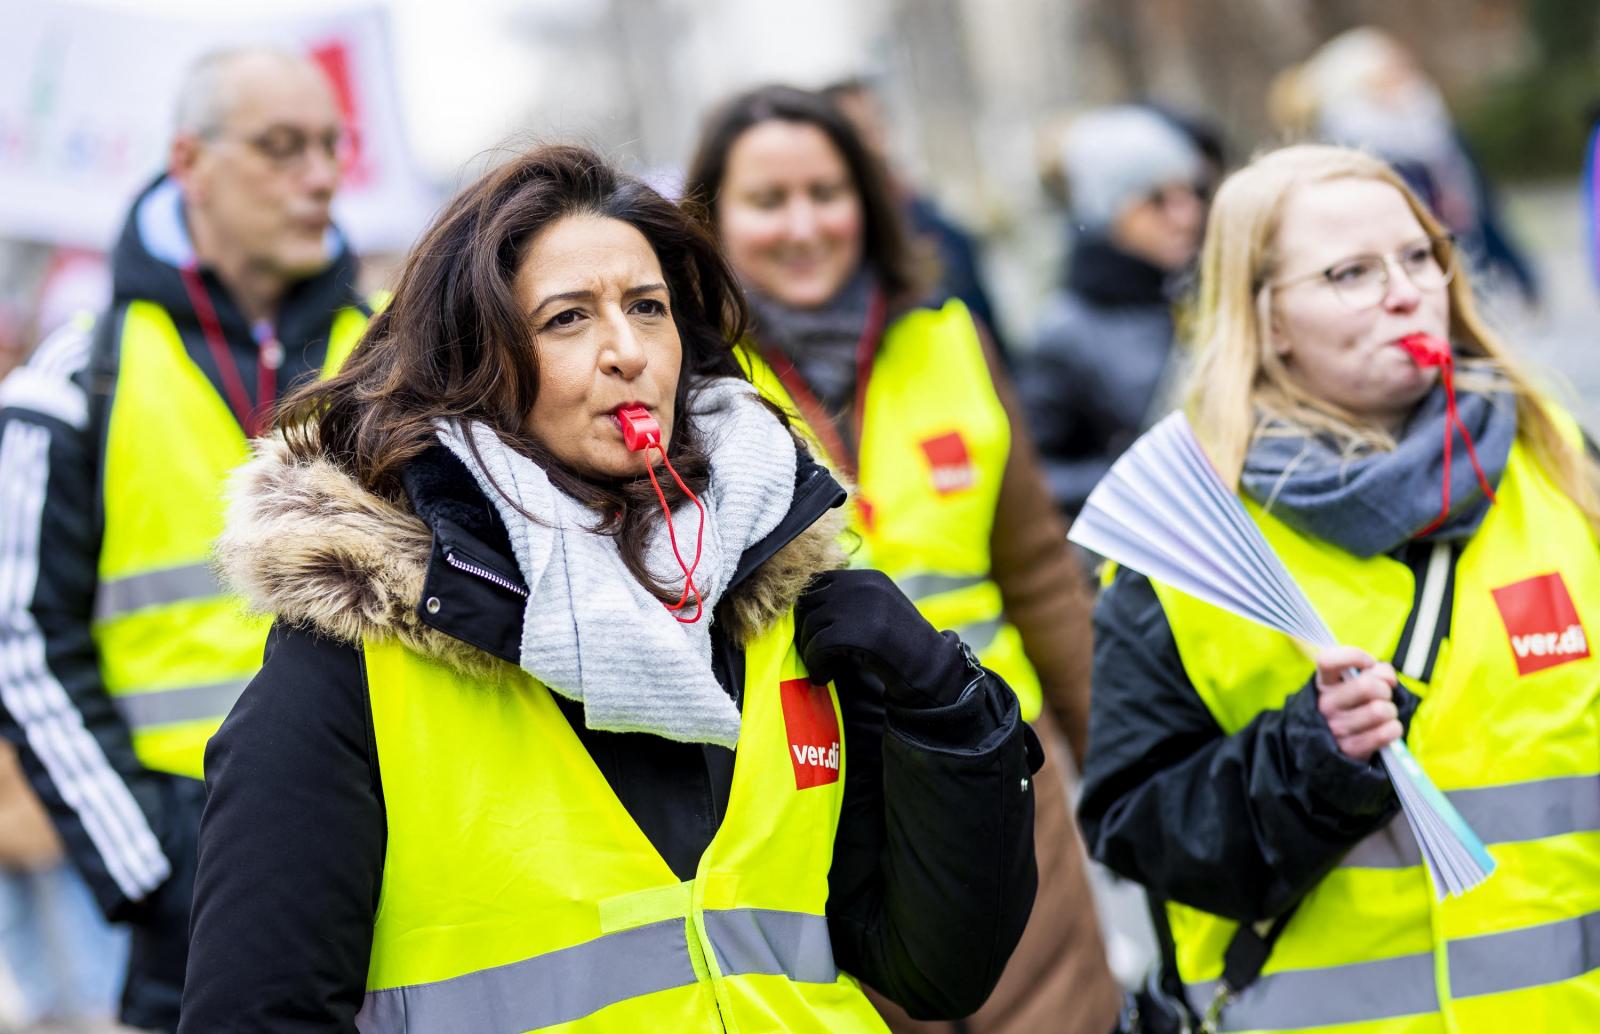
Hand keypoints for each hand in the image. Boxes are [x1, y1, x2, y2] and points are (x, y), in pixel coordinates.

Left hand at [794, 569, 967, 707]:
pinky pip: (816, 647)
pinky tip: (825, 676)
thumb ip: (850, 600)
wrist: (931, 670)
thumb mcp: (879, 610)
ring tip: (823, 667)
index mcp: (869, 576)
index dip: (812, 607)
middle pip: (809, 602)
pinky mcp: (854, 633)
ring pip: (810, 625)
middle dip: (808, 629)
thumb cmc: (902, 646)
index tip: (817, 631)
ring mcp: (859, 607)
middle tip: (816, 653)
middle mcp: (862, 585)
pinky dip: (816, 665)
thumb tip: (801, 604)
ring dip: (811, 650)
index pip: (819, 581)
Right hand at [1314, 646, 1402, 762]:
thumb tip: (1388, 677)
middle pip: (1368, 686)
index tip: (1368, 664)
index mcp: (1324, 683)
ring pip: (1381, 710)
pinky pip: (1386, 732)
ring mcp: (1336, 728)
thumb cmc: (1351, 704)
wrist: (1333, 743)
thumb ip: (1372, 671)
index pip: (1328, 660)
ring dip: (1391, 711)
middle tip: (1382, 695)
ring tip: (1383, 713)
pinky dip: (1394, 728)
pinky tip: (1386, 728)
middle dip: (1385, 689)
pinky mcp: (1350, 748)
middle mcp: (1325, 704)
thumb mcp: (1352, 683)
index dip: (1355, 656)